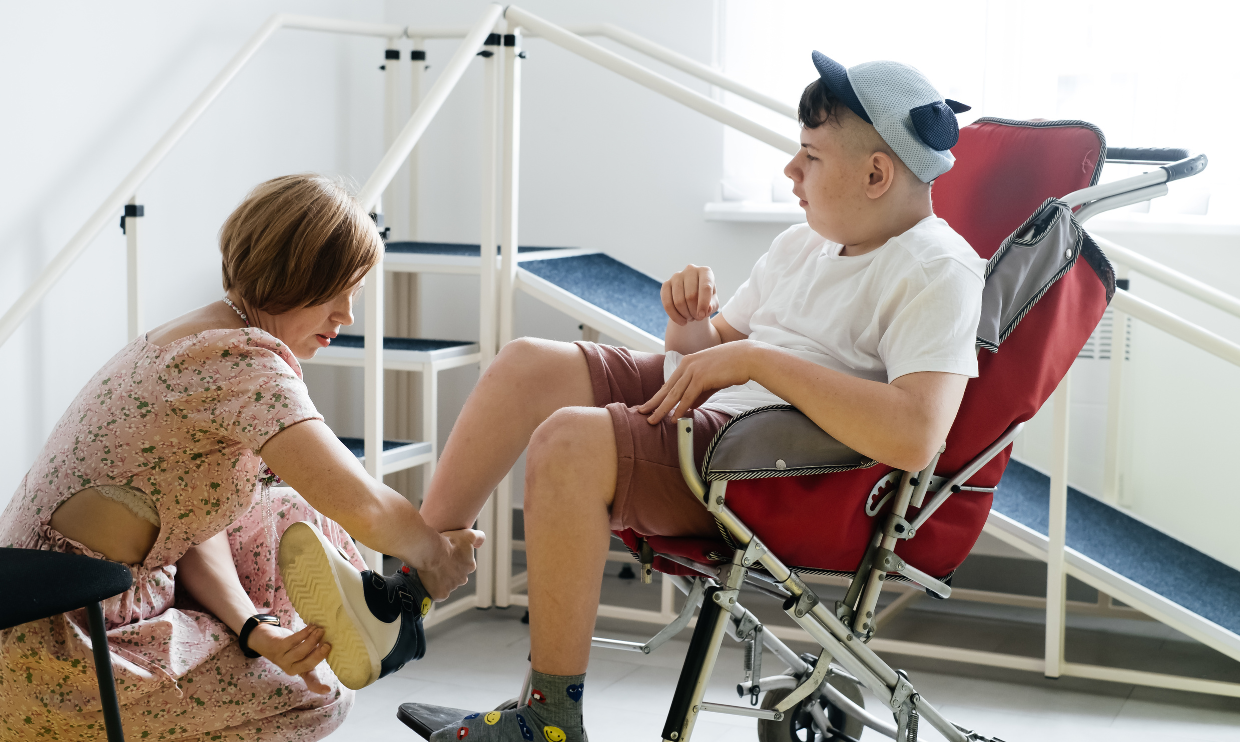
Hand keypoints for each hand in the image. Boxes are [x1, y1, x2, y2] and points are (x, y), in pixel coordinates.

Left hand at [246, 623, 331, 693]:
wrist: (265, 640)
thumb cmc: (290, 647)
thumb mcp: (302, 652)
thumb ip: (313, 651)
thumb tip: (331, 643)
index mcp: (300, 671)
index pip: (311, 682)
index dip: (318, 686)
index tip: (328, 690)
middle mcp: (291, 668)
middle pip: (307, 664)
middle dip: (318, 655)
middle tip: (327, 644)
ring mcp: (282, 659)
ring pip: (299, 652)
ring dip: (311, 641)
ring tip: (320, 630)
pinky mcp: (277, 647)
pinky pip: (292, 641)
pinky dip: (303, 634)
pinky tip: (311, 627)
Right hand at [418, 528, 485, 600]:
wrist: (431, 552)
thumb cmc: (448, 543)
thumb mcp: (468, 535)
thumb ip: (478, 537)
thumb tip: (482, 540)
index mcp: (470, 565)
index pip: (465, 564)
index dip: (456, 559)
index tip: (448, 554)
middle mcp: (463, 578)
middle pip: (456, 576)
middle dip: (450, 571)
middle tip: (439, 562)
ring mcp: (452, 587)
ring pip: (446, 584)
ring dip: (441, 578)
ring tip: (431, 569)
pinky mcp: (441, 594)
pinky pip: (437, 593)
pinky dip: (433, 588)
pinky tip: (428, 580)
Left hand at [638, 341, 755, 422]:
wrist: (747, 357)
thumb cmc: (732, 366)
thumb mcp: (712, 379)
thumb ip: (700, 393)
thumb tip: (690, 407)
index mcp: (687, 363)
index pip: (669, 383)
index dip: (658, 396)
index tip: (650, 406)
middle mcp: (687, 365)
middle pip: (666, 389)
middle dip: (653, 403)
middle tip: (641, 413)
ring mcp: (693, 371)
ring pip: (673, 394)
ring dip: (662, 409)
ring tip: (652, 421)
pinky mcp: (701, 377)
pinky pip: (687, 397)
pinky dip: (680, 409)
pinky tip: (674, 418)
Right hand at [662, 264, 717, 325]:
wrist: (693, 299)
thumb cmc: (706, 300)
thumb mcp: (713, 304)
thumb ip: (712, 306)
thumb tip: (706, 309)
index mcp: (705, 272)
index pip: (705, 287)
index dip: (704, 303)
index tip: (702, 316)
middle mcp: (690, 270)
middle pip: (691, 296)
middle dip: (694, 312)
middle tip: (697, 318)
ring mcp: (676, 276)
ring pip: (679, 301)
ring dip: (685, 315)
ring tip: (690, 318)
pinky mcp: (666, 284)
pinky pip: (667, 303)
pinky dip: (674, 316)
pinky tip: (681, 321)